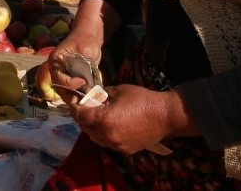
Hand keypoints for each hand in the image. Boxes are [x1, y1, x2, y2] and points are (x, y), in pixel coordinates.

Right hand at [48, 28, 103, 103]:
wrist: (88, 36)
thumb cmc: (85, 39)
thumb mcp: (86, 49)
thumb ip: (85, 65)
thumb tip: (87, 81)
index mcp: (56, 60)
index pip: (59, 78)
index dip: (70, 83)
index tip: (84, 82)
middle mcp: (57, 70)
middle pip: (60, 88)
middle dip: (72, 96)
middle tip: (86, 99)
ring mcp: (64, 75)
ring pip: (66, 92)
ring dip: (76, 98)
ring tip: (88, 102)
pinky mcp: (71, 79)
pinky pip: (73, 91)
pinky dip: (80, 96)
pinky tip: (90, 98)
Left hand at [70, 84, 195, 154]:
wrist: (164, 116)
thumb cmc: (142, 99)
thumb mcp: (119, 90)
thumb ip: (102, 95)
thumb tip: (92, 96)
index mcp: (104, 120)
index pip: (81, 115)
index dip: (76, 107)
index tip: (76, 100)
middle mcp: (107, 135)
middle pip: (85, 128)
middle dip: (83, 117)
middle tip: (86, 107)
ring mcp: (116, 145)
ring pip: (94, 138)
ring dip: (92, 128)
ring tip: (97, 117)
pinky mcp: (124, 150)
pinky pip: (106, 143)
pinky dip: (103, 135)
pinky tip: (109, 125)